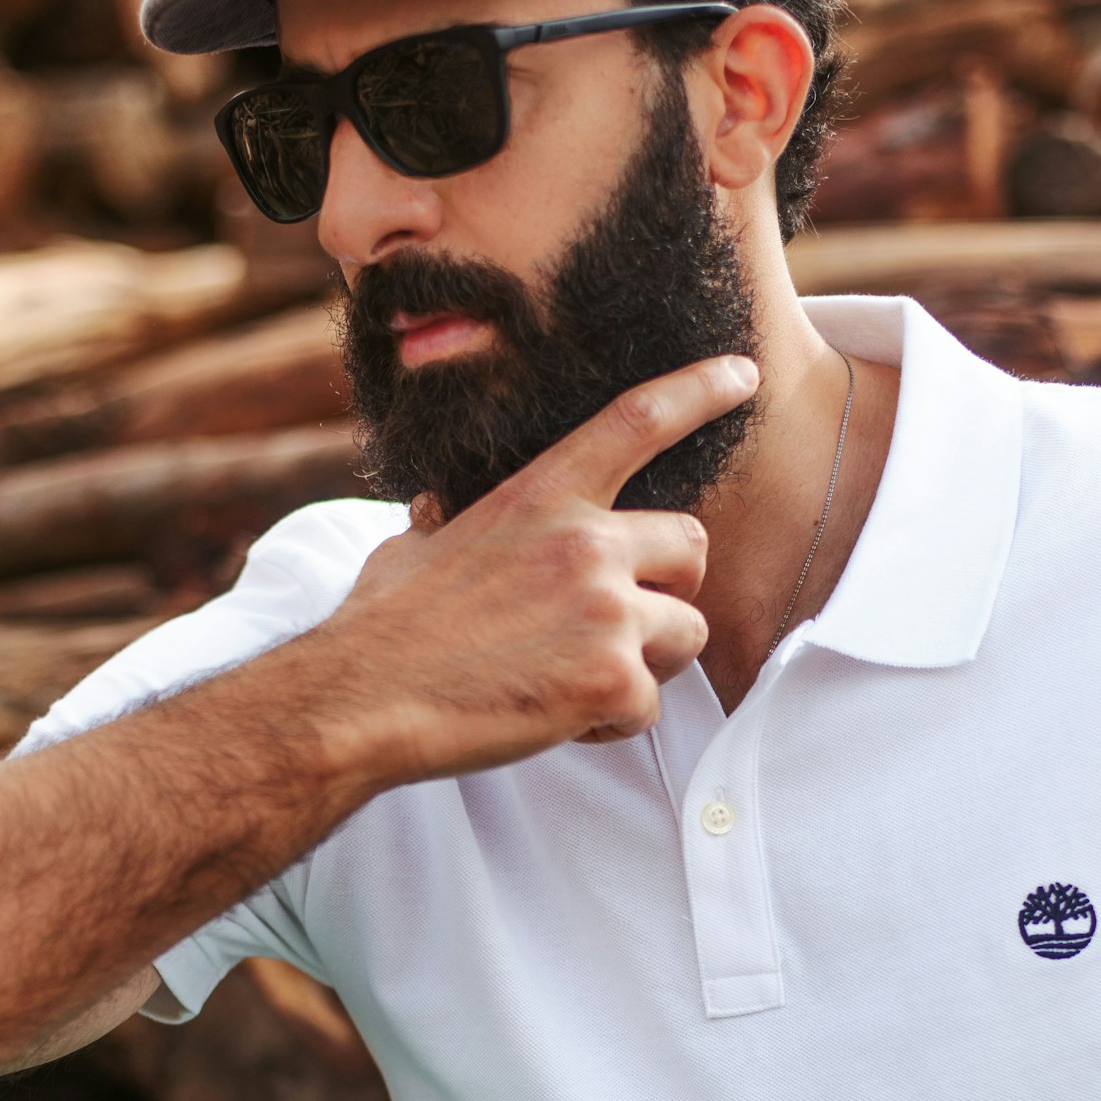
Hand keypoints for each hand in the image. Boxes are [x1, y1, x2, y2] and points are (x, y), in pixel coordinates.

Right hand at [313, 355, 756, 782]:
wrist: (360, 699)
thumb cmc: (379, 629)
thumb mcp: (413, 548)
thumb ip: (447, 523)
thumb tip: (435, 511)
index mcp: (539, 496)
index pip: (636, 421)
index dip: (698, 391)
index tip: (740, 375)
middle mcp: (584, 542)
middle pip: (692, 546)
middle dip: (670, 587)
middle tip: (620, 623)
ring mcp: (605, 609)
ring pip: (687, 633)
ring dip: (645, 664)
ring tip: (575, 680)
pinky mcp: (611, 679)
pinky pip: (649, 706)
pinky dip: (608, 725)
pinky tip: (553, 718)